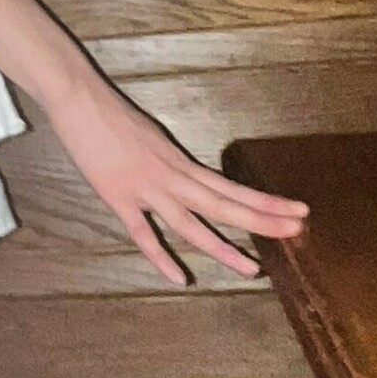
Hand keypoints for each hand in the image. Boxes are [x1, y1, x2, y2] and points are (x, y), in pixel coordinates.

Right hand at [47, 76, 308, 286]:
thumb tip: (186, 180)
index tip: (298, 211)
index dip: (265, 201)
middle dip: (261, 220)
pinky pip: (144, 233)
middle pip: (223, 203)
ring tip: (253, 268)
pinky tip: (180, 278)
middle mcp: (171, 176)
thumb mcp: (150, 136)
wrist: (79, 99)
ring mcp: (145, 188)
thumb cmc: (110, 113)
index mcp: (180, 161)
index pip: (231, 186)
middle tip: (296, 231)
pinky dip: (161, 257)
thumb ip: (168, 162)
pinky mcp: (118, 197)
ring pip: (191, 223)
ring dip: (223, 247)